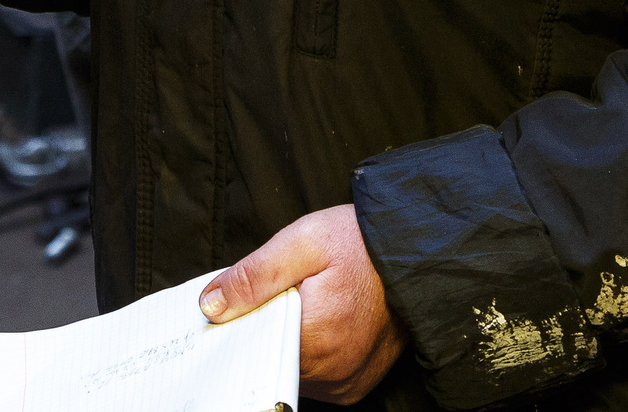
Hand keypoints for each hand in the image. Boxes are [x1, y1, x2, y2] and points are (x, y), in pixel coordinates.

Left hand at [201, 205, 401, 404]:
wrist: (417, 254)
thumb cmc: (362, 243)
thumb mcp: (302, 241)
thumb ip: (252, 276)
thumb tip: (210, 306)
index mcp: (317, 336)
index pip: (251, 345)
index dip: (238, 322)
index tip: (232, 303)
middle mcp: (333, 371)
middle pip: (270, 358)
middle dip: (263, 327)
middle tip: (276, 292)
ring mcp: (345, 383)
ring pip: (290, 368)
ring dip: (286, 340)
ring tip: (303, 302)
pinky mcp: (355, 386)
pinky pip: (314, 377)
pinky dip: (307, 353)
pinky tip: (316, 321)